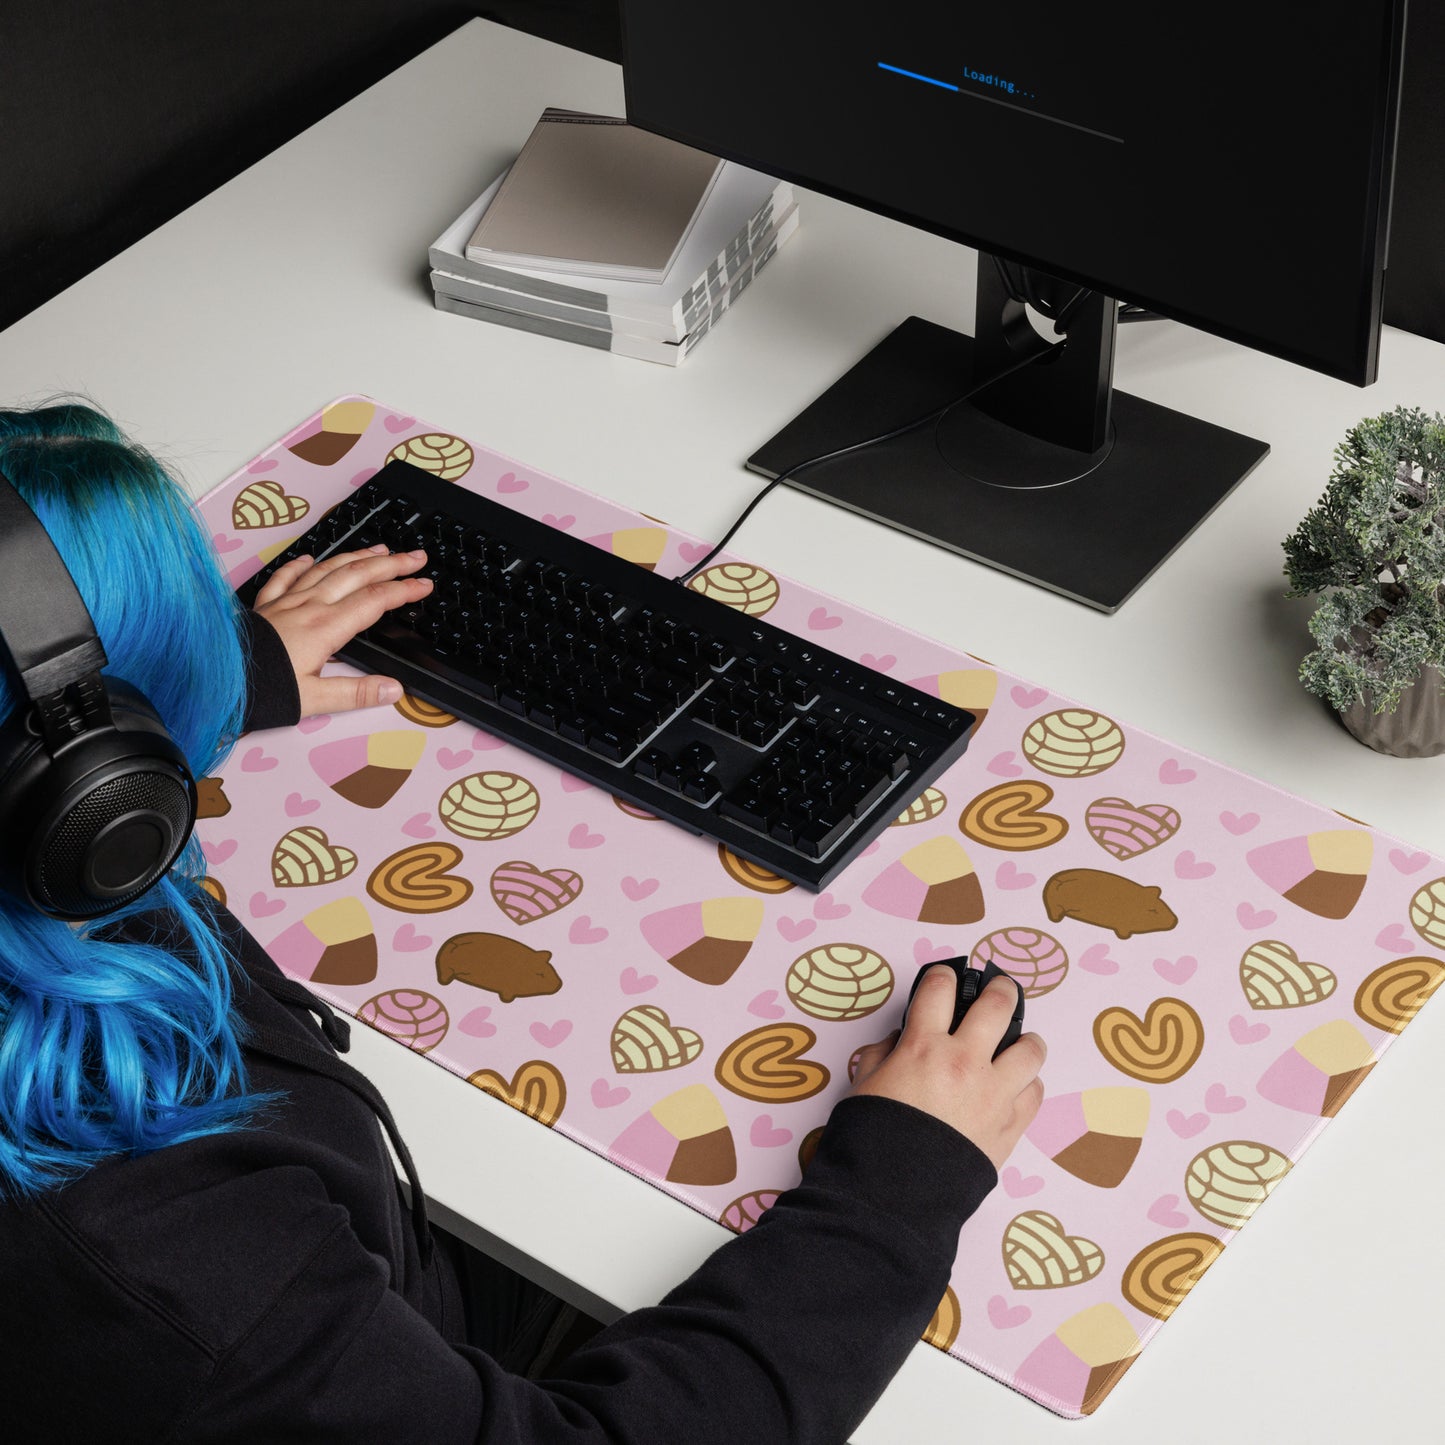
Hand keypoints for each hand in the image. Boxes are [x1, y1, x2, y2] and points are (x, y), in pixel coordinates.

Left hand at [252, 544, 433, 717]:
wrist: (214, 681)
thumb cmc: (262, 691)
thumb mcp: (314, 700)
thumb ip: (356, 693)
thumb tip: (394, 689)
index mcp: (325, 628)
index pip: (374, 601)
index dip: (403, 590)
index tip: (424, 584)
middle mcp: (308, 608)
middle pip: (357, 576)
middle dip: (391, 564)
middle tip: (416, 556)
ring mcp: (286, 603)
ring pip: (327, 569)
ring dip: (357, 557)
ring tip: (380, 549)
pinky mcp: (265, 607)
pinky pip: (285, 577)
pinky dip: (301, 564)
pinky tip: (310, 557)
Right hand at [848, 968, 1044, 1169]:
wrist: (894, 1195)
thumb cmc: (873, 1140)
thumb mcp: (864, 1084)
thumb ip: (885, 1053)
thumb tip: (901, 1041)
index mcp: (923, 1046)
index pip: (939, 988)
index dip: (943, 976)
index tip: (946, 978)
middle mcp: (964, 1062)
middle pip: (997, 1005)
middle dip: (1000, 988)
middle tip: (999, 987)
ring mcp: (992, 1094)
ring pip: (1030, 1049)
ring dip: (1025, 1040)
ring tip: (1019, 1041)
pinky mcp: (1009, 1126)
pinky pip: (1035, 1093)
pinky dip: (1028, 1084)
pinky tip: (1016, 1085)